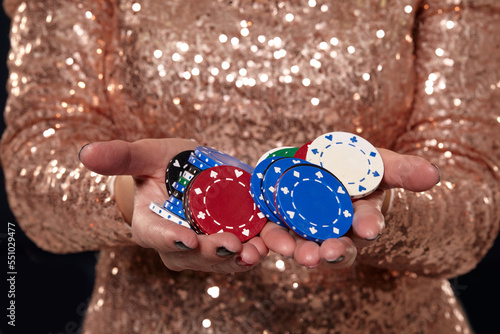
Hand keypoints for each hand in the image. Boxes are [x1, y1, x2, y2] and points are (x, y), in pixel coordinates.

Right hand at [79, 139, 267, 272]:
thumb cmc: (162, 168)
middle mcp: (183, 244)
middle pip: (199, 254)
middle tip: (234, 244)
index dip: (171, 239)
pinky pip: (252, 247)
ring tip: (264, 249)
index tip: (186, 238)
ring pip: (229, 256)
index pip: (158, 236)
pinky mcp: (238, 236)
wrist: (189, 175)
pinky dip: (267, 247)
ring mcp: (212, 244)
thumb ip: (121, 157)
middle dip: (217, 252)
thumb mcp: (144, 156)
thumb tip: (85, 152)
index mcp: (154, 226)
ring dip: (249, 255)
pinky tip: (282, 243)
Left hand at [259, 148, 440, 268]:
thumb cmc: (357, 169)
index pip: (368, 223)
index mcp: (360, 215)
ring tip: (300, 254)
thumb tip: (435, 175)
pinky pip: (274, 235)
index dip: (369, 224)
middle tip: (329, 253)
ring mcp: (307, 230)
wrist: (323, 168)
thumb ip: (403, 170)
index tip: (369, 228)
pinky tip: (266, 244)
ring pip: (305, 245)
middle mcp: (336, 230)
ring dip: (302, 251)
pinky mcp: (281, 223)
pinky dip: (270, 241)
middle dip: (334, 250)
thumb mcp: (380, 163)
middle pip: (337, 245)